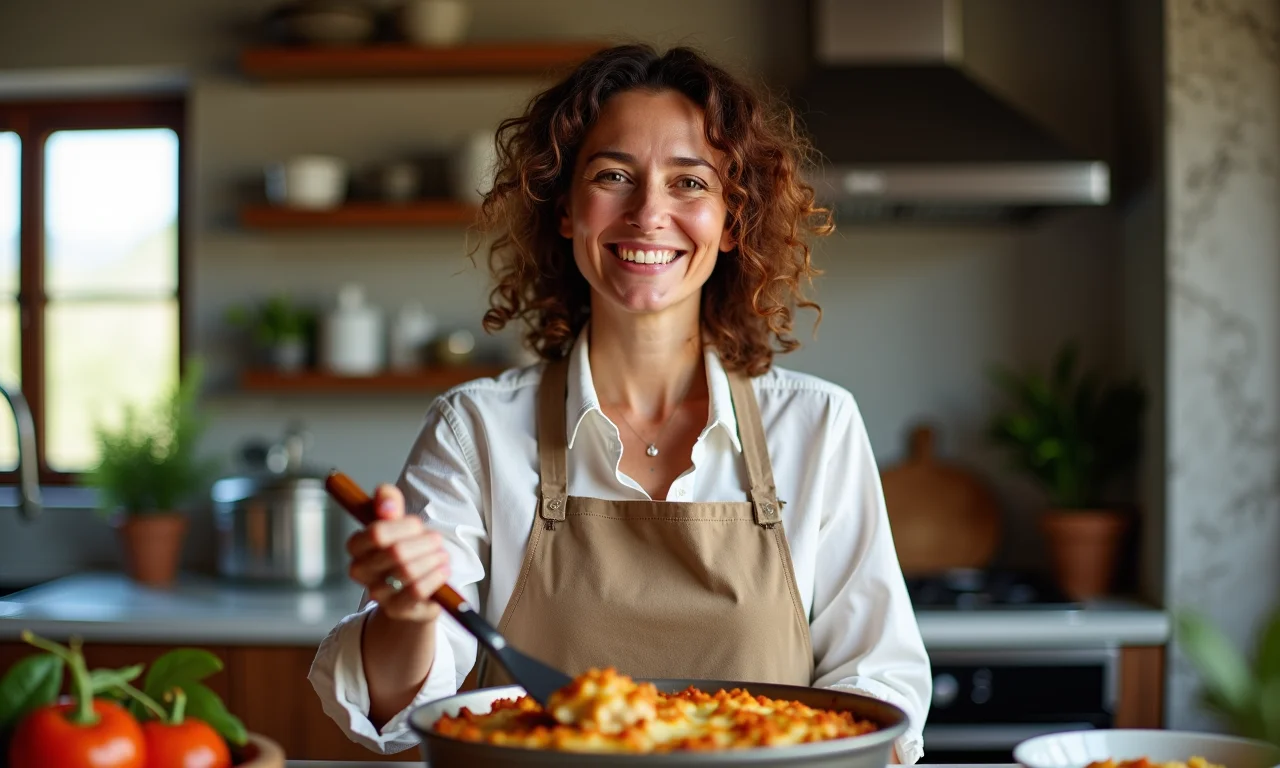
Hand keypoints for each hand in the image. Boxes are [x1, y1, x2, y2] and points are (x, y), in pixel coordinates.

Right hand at [346, 484, 450, 622]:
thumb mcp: (397, 521)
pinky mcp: (396, 609)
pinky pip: (417, 591)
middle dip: (425, 543)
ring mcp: (377, 593)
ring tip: (442, 556)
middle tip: (437, 541)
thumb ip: (389, 501)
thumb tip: (385, 501)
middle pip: (396, 552)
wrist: (413, 592)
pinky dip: (435, 577)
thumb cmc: (405, 549)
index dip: (405, 526)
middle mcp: (360, 570)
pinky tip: (443, 571)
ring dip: (433, 559)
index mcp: (356, 545)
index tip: (418, 526)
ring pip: (408, 571)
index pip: (377, 533)